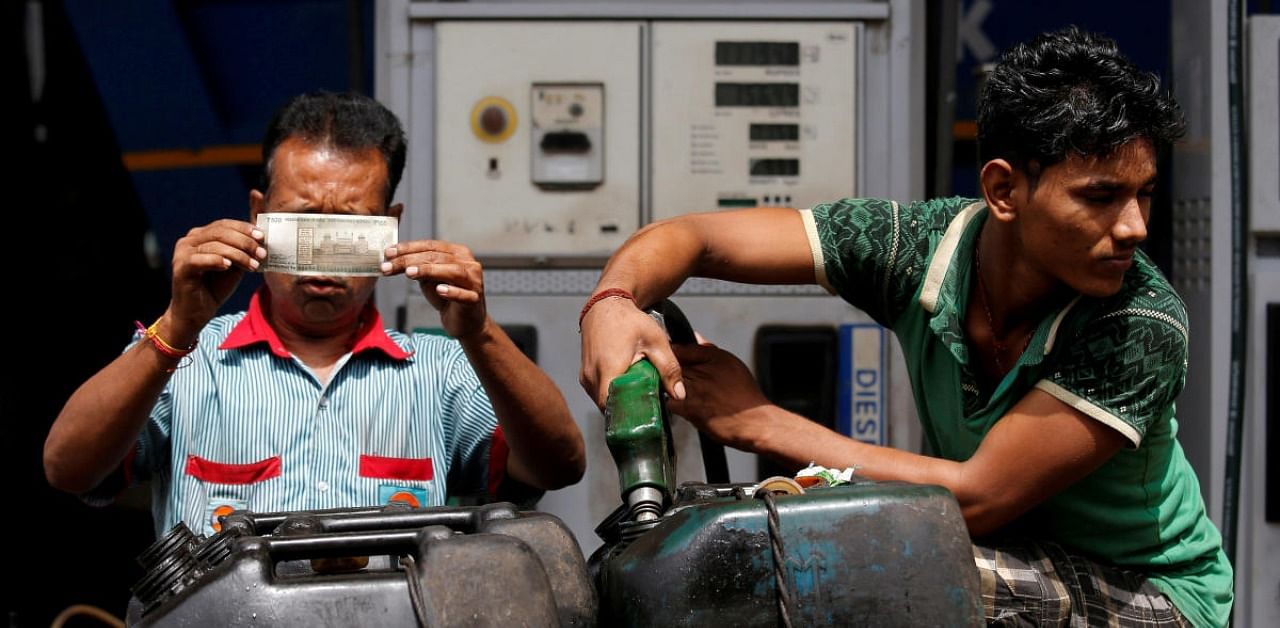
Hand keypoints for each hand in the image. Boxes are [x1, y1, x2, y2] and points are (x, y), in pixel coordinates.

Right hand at [168, 219, 265, 341]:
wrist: (197, 312)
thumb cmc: (214, 288)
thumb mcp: (233, 266)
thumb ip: (242, 252)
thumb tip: (261, 240)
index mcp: (200, 236)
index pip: (224, 224)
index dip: (244, 228)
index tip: (262, 236)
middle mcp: (189, 240)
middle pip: (220, 232)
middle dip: (244, 242)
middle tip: (261, 253)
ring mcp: (182, 253)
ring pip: (214, 245)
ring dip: (238, 255)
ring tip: (253, 266)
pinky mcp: (180, 267)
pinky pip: (199, 259)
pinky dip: (216, 260)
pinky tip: (228, 266)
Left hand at [382, 240, 486, 338]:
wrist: (463, 322)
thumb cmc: (446, 297)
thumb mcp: (429, 279)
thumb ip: (418, 267)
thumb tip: (393, 258)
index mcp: (457, 253)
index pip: (431, 246)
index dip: (408, 248)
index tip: (388, 253)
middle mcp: (468, 263)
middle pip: (437, 257)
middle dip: (410, 260)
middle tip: (388, 266)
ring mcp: (474, 281)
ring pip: (453, 271)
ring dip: (429, 270)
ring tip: (409, 273)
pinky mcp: (475, 299)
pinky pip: (464, 294)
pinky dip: (452, 291)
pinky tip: (440, 290)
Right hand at [579, 297, 684, 407]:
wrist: (606, 305)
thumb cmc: (629, 321)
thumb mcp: (656, 342)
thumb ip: (669, 368)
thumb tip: (679, 394)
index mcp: (608, 369)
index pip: (611, 407)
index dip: (627, 417)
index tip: (644, 419)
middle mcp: (591, 375)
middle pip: (608, 408)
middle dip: (627, 412)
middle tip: (646, 411)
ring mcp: (585, 376)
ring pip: (602, 402)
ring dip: (619, 403)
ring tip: (638, 399)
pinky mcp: (584, 375)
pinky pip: (597, 393)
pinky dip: (611, 395)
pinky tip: (626, 389)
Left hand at [666, 340, 772, 447]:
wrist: (756, 422)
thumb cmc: (745, 395)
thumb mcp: (732, 364)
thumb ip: (709, 350)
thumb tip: (695, 336)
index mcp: (715, 357)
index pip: (681, 348)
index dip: (670, 355)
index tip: (668, 361)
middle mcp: (705, 370)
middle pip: (672, 366)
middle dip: (667, 372)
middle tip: (673, 380)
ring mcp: (697, 389)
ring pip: (668, 383)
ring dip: (669, 388)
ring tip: (679, 394)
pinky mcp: (692, 408)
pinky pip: (670, 402)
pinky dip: (674, 406)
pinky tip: (684, 408)